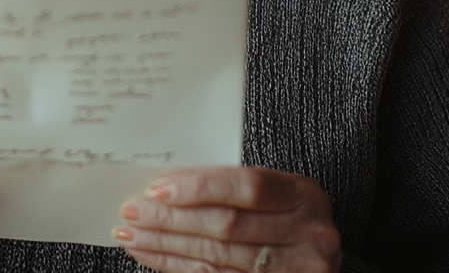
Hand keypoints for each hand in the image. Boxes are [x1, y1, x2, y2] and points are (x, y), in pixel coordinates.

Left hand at [114, 166, 340, 272]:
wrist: (317, 255)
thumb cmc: (287, 212)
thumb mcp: (276, 191)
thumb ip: (233, 186)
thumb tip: (167, 185)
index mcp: (303, 195)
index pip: (246, 187)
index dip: (199, 187)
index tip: (157, 188)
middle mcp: (307, 236)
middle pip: (226, 227)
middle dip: (172, 219)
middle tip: (132, 211)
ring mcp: (297, 272)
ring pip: (218, 259)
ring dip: (168, 246)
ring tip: (132, 235)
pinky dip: (179, 268)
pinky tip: (154, 257)